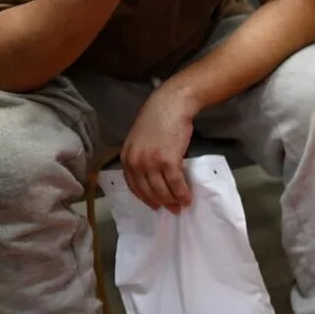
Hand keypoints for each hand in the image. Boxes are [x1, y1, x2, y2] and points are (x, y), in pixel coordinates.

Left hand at [121, 86, 196, 212]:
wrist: (171, 104)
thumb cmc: (158, 118)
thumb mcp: (140, 138)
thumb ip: (141, 155)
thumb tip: (152, 173)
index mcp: (127, 157)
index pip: (134, 186)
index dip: (146, 198)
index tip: (155, 205)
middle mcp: (136, 162)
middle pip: (147, 191)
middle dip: (160, 203)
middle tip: (171, 209)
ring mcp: (151, 162)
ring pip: (161, 190)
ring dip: (172, 201)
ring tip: (181, 205)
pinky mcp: (168, 161)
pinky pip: (175, 184)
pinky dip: (182, 193)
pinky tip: (187, 198)